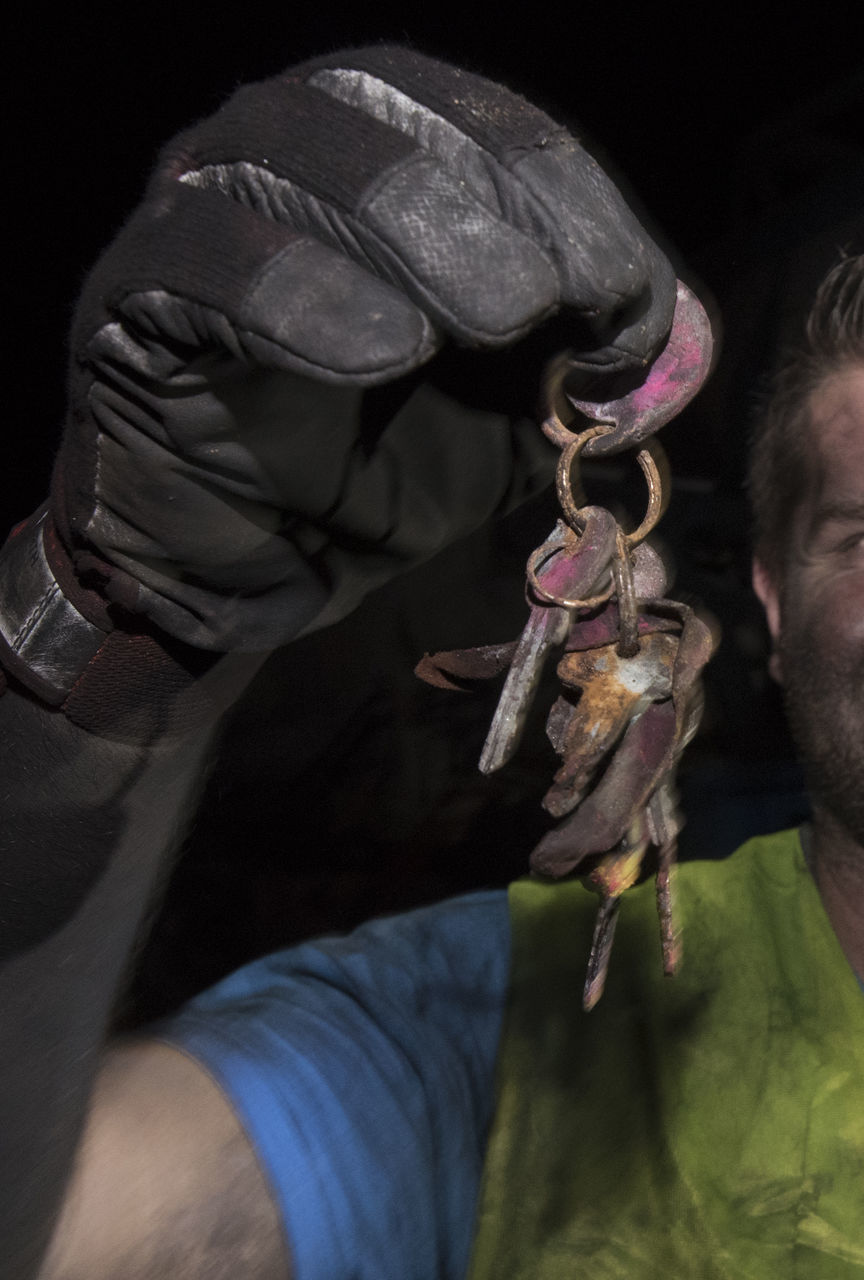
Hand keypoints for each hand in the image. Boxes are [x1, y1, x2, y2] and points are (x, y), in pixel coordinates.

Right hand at [3, 46, 675, 709]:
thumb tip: (671, 338)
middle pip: (386, 114)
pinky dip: (296, 299)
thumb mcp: (506, 420)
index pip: (482, 128)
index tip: (632, 303)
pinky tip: (376, 357)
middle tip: (557, 301)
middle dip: (498, 204)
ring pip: (287, 162)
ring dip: (407, 233)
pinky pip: (202, 264)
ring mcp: (194, 215)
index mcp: (378, 164)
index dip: (573, 199)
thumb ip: (578, 370)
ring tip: (489, 320)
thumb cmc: (375, 478)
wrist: (259, 567)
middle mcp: (277, 158)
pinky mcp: (132, 301)